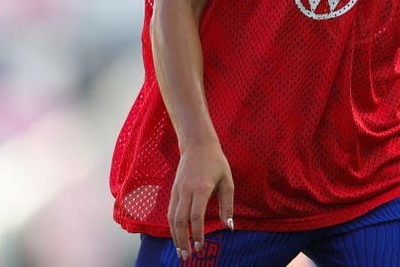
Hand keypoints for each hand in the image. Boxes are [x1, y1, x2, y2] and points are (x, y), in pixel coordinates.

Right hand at [168, 139, 234, 260]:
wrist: (197, 144)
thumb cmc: (216, 163)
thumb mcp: (227, 182)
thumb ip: (228, 205)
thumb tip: (230, 227)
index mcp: (201, 188)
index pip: (196, 216)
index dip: (197, 233)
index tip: (200, 247)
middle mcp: (186, 190)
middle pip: (180, 220)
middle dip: (182, 240)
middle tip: (187, 257)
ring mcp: (177, 190)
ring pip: (171, 218)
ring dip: (175, 236)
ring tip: (180, 251)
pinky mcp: (173, 190)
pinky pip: (169, 212)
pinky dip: (172, 227)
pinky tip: (177, 236)